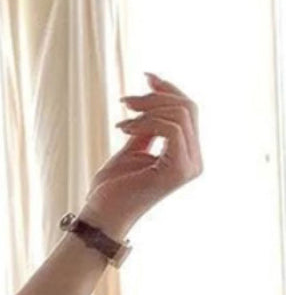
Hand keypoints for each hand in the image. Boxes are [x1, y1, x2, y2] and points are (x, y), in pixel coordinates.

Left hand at [81, 71, 202, 238]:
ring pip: (180, 115)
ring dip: (146, 109)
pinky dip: (146, 122)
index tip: (146, 77)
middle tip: (124, 101)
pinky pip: (171, 128)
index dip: (169, 90)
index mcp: (186, 155)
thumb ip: (148, 126)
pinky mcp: (178, 170)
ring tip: (121, 119)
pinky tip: (124, 129)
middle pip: (188, 108)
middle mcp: (194, 161)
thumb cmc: (111, 188)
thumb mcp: (133, 147)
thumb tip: (155, 96)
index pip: (188, 111)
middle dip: (155, 97)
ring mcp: (189, 166)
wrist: (100, 217)